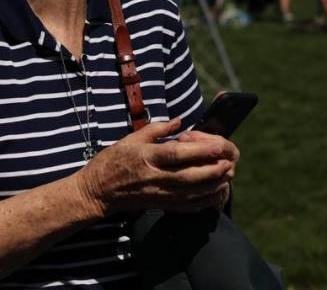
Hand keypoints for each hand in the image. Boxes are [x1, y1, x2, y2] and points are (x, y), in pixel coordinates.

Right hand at [76, 119, 237, 216]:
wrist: (97, 191)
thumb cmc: (113, 160)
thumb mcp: (131, 138)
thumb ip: (157, 129)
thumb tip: (179, 121)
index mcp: (146, 157)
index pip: (176, 154)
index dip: (198, 151)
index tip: (217, 146)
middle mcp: (153, 177)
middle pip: (188, 176)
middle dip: (212, 170)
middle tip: (229, 161)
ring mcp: (157, 194)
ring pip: (190, 193)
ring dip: (212, 185)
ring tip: (227, 175)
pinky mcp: (159, 205)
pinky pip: (185, 206)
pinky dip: (202, 201)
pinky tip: (215, 192)